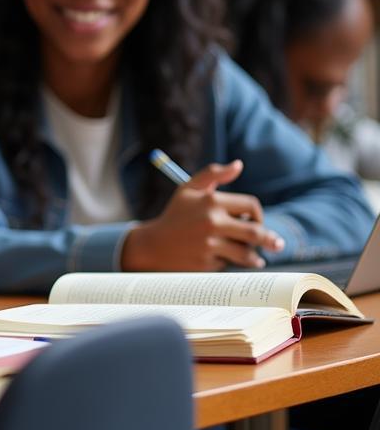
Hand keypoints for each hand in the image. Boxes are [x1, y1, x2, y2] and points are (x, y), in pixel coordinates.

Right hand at [121, 160, 285, 271]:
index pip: (251, 205)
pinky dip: (232, 264)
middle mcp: (211, 221)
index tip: (255, 221)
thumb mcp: (189, 189)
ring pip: (247, 253)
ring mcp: (209, 244)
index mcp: (211, 200)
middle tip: (276, 245)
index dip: (258, 214)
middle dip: (270, 240)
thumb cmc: (176, 214)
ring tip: (255, 258)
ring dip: (255, 256)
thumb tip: (239, 165)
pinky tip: (226, 260)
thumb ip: (213, 173)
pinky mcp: (207, 263)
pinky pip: (230, 264)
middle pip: (256, 232)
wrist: (153, 245)